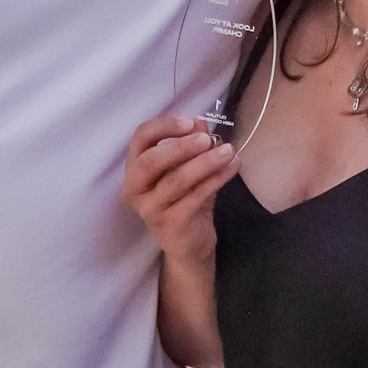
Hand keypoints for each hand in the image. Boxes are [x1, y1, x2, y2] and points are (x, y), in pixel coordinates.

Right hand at [122, 114, 236, 263]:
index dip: (164, 126)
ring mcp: (150, 209)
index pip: (140, 138)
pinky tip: (232, 167)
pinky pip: (195, 196)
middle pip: (151, 161)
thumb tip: (201, 122)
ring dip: (205, 162)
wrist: (189, 245)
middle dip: (181, 146)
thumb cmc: (184, 201)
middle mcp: (135, 189)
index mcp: (134, 169)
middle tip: (208, 139)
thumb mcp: (186, 169)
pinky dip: (216, 179)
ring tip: (229, 151)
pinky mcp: (171, 223)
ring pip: (176, 180)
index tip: (190, 122)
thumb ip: (191, 146)